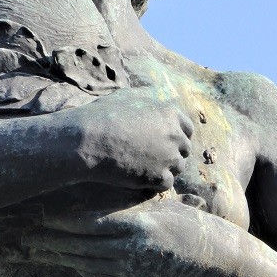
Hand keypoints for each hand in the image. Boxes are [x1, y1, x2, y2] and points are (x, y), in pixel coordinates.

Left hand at [22, 195, 214, 276]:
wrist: (210, 258)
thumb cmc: (184, 221)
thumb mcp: (156, 205)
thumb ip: (126, 205)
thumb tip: (93, 194)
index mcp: (136, 224)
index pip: (90, 223)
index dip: (62, 222)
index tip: (41, 216)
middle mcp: (129, 249)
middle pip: (80, 246)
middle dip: (50, 242)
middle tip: (24, 237)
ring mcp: (130, 269)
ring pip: (85, 263)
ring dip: (59, 257)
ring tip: (35, 251)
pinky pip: (99, 275)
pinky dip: (80, 267)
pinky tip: (66, 261)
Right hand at [74, 89, 192, 189]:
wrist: (89, 141)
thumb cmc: (102, 116)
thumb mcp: (124, 97)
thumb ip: (144, 96)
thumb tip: (152, 92)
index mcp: (169, 114)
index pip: (187, 128)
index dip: (176, 136)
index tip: (166, 142)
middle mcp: (174, 135)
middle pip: (184, 150)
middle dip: (172, 153)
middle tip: (155, 158)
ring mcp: (169, 157)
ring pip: (177, 167)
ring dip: (165, 169)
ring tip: (146, 170)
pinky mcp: (159, 177)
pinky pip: (166, 183)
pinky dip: (155, 183)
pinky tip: (142, 180)